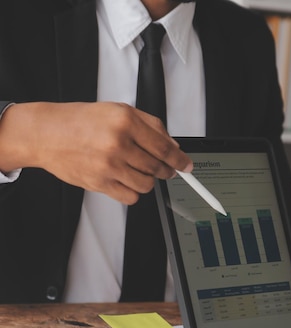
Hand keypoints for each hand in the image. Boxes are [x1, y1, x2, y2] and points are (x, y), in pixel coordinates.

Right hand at [0, 101, 192, 204]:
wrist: (46, 134)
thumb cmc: (79, 121)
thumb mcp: (116, 111)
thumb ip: (149, 126)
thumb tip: (173, 146)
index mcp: (125, 122)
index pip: (164, 148)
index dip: (180, 161)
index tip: (187, 166)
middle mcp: (118, 143)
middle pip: (158, 168)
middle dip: (166, 171)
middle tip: (164, 169)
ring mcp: (109, 166)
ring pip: (146, 185)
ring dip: (147, 181)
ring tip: (136, 170)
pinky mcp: (100, 184)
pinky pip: (131, 198)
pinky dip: (133, 192)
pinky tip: (125, 180)